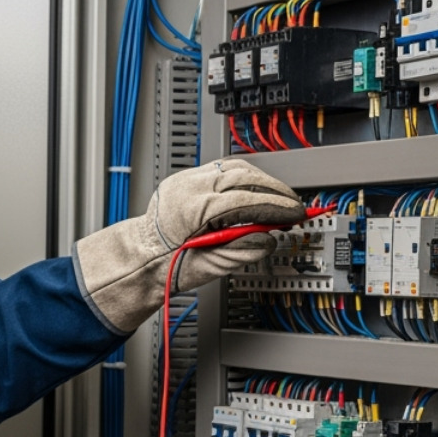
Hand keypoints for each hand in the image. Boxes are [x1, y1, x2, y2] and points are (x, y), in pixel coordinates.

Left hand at [73, 158, 303, 331]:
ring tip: (280, 199)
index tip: (295, 214)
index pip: (244, 200)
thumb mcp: (209, 268)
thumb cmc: (168, 265)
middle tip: (294, 207)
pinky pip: (223, 169)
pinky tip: (258, 190)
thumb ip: (241, 252)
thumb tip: (269, 239)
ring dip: (263, 181)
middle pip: (243, 178)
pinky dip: (245, 178)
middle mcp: (187, 187)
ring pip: (234, 168)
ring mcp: (186, 179)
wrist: (142, 257)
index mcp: (191, 210)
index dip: (275, 207)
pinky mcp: (187, 178)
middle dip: (274, 191)